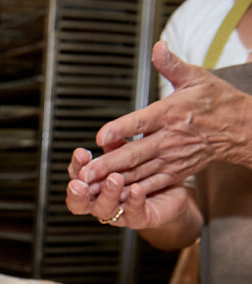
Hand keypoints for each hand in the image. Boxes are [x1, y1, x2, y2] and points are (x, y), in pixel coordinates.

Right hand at [66, 147, 188, 229]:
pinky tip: (136, 188)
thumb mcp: (130, 153)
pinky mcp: (140, 218)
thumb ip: (116, 146)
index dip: (77, 167)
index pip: (78, 178)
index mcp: (96, 183)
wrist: (176, 188)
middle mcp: (103, 200)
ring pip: (104, 210)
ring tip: (115, 178)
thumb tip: (106, 135)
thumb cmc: (148, 170)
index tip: (82, 154)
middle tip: (84, 179)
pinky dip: (133, 202)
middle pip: (79, 203)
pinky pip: (134, 214)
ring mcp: (119, 212)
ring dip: (108, 194)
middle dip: (79, 192)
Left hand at [77, 41, 251, 194]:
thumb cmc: (216, 101)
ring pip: (138, 173)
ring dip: (113, 182)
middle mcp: (169, 138)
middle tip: (84, 173)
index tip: (99, 136)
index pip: (141, 122)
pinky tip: (112, 198)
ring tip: (89, 188)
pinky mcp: (174, 172)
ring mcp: (171, 158)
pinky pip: (150, 184)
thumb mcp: (196, 78)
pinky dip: (131, 193)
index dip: (120, 129)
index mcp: (171, 113)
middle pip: (135, 154)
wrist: (241, 128)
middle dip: (108, 165)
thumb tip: (158, 47)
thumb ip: (172, 65)